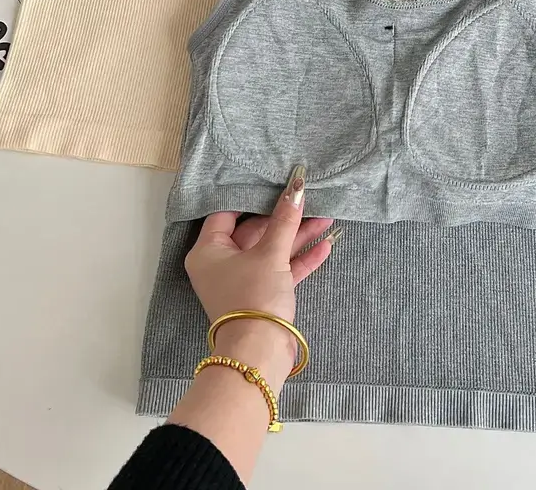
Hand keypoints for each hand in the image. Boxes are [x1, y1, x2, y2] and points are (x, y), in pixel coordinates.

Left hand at [184, 166, 337, 387]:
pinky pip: (280, 270)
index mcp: (209, 251)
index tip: (272, 182)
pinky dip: (299, 259)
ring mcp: (243, 280)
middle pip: (253, 231)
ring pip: (271, 250)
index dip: (250, 197)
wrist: (260, 352)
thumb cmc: (254, 296)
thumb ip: (285, 219)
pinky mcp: (262, 295)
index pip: (227, 214)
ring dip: (297, 236)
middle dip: (284, 218)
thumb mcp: (270, 253)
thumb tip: (297, 188)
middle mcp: (221, 264)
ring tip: (327, 218)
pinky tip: (324, 246)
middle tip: (307, 199)